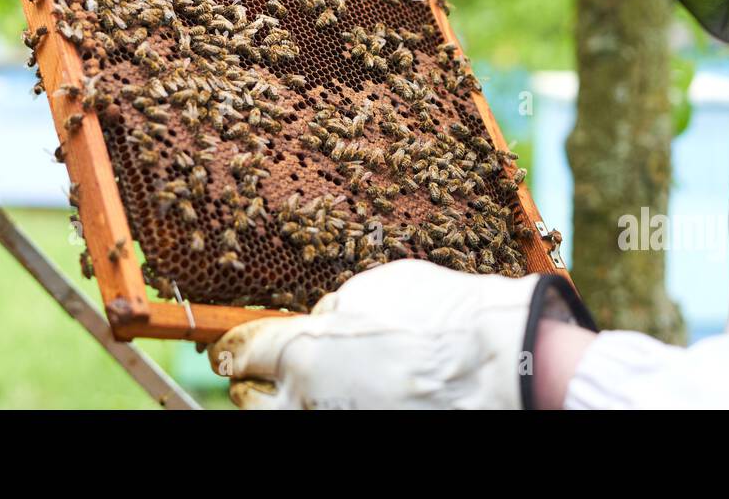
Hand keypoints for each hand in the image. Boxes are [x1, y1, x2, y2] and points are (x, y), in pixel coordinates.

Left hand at [208, 259, 592, 408]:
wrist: (499, 366)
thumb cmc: (442, 318)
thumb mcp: (377, 287)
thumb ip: (335, 306)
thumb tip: (323, 318)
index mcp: (302, 353)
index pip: (240, 354)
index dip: (232, 350)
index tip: (229, 351)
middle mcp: (307, 402)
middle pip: (249, 402)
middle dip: (255, 385)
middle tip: (267, 374)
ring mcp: (335, 427)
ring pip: (287, 421)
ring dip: (290, 406)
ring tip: (313, 392)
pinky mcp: (361, 440)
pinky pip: (330, 424)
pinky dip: (331, 413)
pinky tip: (354, 400)